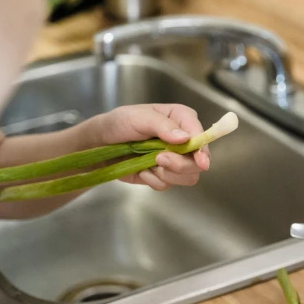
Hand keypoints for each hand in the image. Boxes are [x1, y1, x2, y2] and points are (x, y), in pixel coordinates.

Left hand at [90, 104, 209, 190]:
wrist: (101, 144)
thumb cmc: (119, 123)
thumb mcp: (138, 118)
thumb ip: (162, 126)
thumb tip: (185, 138)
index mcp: (181, 119)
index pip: (201, 136)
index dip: (202, 149)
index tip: (200, 162)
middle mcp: (183, 139)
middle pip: (197, 162)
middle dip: (179, 165)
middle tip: (158, 160)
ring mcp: (174, 159)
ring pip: (187, 177)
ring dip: (165, 174)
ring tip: (147, 163)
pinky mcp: (164, 174)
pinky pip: (168, 184)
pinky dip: (153, 180)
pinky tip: (142, 170)